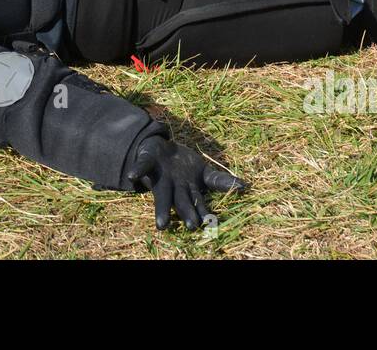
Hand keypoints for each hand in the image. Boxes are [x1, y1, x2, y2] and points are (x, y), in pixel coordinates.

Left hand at [127, 136, 245, 230]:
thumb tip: (245, 187)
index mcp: (187, 190)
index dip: (201, 212)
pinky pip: (141, 166)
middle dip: (185, 214)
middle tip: (190, 227)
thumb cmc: (181, 165)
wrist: (157, 148)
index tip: (207, 224)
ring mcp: (160, 177)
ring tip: (160, 225)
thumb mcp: (202, 172)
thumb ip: (220, 181)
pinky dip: (137, 170)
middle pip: (180, 202)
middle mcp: (174, 187)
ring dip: (160, 208)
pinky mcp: (146, 163)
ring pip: (161, 194)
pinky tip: (131, 176)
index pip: (196, 203)